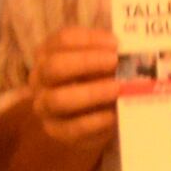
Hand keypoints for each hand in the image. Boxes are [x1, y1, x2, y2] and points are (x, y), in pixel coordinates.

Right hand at [26, 24, 122, 152]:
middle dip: (87, 62)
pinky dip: (96, 120)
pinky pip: (73, 127)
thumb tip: (131, 50)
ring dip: (92, 92)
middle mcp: (40, 78)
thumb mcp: (98, 62)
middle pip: (54, 67)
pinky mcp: (57, 131)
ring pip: (58, 99)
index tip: (115, 43)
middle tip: (115, 61)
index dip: (90, 39)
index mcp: (49, 53)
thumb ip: (108, 54)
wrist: (86, 118)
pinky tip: (114, 114)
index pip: (62, 39)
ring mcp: (44, 106)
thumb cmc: (94, 79)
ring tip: (117, 88)